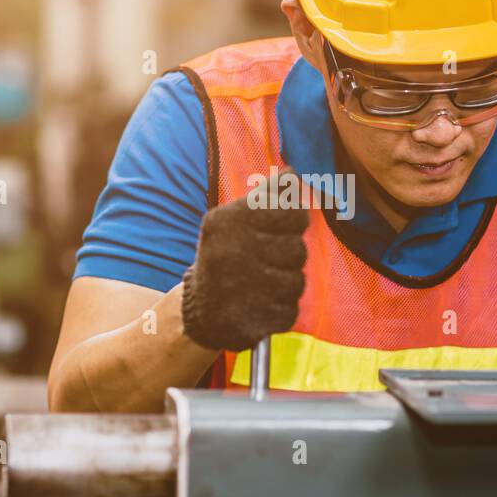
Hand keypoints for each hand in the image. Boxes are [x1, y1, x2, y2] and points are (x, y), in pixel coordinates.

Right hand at [180, 170, 308, 350]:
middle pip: (299, 249)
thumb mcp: (234, 219)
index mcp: (226, 222)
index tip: (286, 225)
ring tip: (261, 283)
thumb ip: (266, 195)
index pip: (291, 210)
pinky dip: (280, 309)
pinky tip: (260, 305)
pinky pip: (291, 311)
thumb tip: (290, 174)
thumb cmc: (225, 256)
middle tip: (267, 259)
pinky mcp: (251, 322)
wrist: (198, 311)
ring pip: (297, 282)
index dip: (296, 218)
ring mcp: (240, 290)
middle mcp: (230, 253)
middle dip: (289, 255)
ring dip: (286, 284)